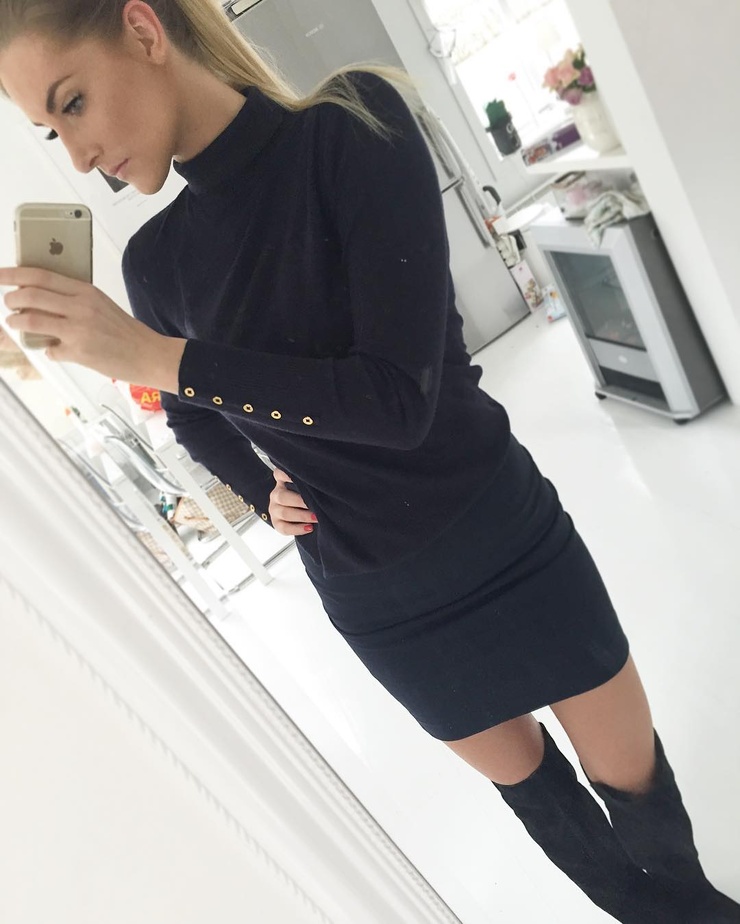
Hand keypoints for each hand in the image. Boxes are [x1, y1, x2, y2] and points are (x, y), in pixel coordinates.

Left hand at [0, 266, 185, 389]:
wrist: (148, 354)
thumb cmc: (124, 331)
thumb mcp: (100, 304)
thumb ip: (73, 300)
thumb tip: (41, 300)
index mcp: (86, 291)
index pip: (41, 276)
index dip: (14, 274)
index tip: (0, 276)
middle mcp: (80, 307)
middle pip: (31, 295)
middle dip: (11, 299)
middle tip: (8, 303)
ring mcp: (78, 330)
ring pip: (32, 320)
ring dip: (16, 322)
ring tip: (14, 323)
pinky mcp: (79, 352)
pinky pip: (50, 350)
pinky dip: (48, 351)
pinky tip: (56, 350)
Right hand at [269, 469, 317, 535]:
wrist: (302, 514)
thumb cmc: (306, 497)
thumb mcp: (306, 487)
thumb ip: (309, 484)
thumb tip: (324, 482)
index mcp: (282, 482)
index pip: (279, 474)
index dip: (285, 474)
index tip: (297, 477)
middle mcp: (276, 494)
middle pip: (282, 497)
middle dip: (300, 502)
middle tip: (315, 505)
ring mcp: (274, 509)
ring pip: (284, 513)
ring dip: (302, 516)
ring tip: (316, 518)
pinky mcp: (276, 523)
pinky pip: (284, 528)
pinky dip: (298, 529)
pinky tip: (309, 528)